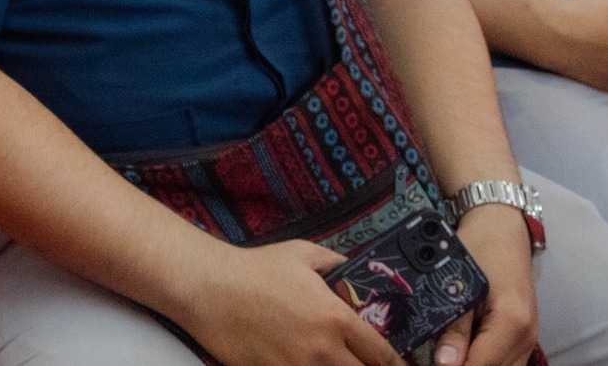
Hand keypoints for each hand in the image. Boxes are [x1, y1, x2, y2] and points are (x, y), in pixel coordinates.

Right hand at [171, 240, 401, 365]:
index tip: (398, 365)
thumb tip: (355, 269)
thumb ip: (337, 263)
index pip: (382, 354)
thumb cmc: (255, 268)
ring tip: (334, 361)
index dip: (396, 364)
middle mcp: (322, 350)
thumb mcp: (303, 254)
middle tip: (367, 364)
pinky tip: (303, 363)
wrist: (209, 286)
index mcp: (335, 318)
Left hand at [434, 204, 538, 365]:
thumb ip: (454, 328)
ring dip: (477, 363)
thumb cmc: (479, 248)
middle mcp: (526, 337)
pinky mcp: (524, 337)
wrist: (502, 230)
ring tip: (447, 351)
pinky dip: (486, 360)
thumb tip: (445, 364)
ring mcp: (529, 339)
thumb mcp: (459, 283)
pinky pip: (507, 362)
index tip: (432, 363)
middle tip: (437, 357)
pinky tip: (464, 350)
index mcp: (512, 323)